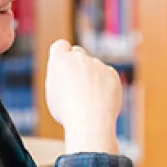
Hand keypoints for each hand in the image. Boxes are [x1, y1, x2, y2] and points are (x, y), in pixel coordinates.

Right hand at [43, 40, 122, 154]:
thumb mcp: (54, 94)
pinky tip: (101, 101)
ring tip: (89, 101)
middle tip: (77, 83)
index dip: (62, 54)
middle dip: (78, 64)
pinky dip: (105, 86)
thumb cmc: (67, 112)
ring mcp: (97, 64)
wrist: (90, 121)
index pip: (60, 46)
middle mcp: (78, 58)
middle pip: (78, 53)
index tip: (64, 65)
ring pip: (94, 67)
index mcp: (59, 61)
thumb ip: (61, 78)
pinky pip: (107, 76)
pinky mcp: (112, 73)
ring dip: (93, 78)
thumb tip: (69, 75)